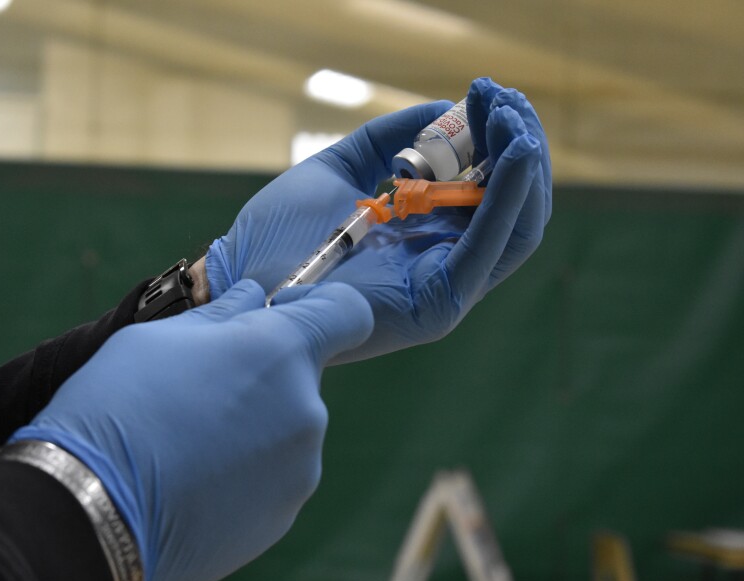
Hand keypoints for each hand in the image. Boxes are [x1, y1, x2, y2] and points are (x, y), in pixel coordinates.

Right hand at [10, 280, 372, 580]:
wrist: (88, 509)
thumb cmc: (120, 406)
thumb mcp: (162, 336)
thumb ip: (223, 315)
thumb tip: (251, 300)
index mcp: (282, 353)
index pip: (347, 313)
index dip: (322, 307)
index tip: (283, 315)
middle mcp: (306, 410)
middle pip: (302, 377)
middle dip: (263, 375)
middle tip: (201, 389)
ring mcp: (299, 470)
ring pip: (286, 428)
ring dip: (253, 426)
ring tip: (190, 442)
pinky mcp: (281, 517)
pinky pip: (273, 476)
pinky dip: (244, 471)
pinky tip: (195, 479)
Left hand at [206, 78, 550, 361]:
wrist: (242, 275)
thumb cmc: (283, 231)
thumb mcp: (341, 170)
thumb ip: (390, 140)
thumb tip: (445, 108)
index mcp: (424, 238)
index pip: (487, 191)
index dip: (497, 140)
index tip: (489, 92)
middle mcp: (442, 263)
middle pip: (512, 208)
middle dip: (518, 146)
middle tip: (507, 97)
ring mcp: (443, 287)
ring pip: (514, 227)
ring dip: (523, 167)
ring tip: (514, 115)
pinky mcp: (435, 304)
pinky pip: (487, 247)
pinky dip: (507, 197)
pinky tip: (514, 151)